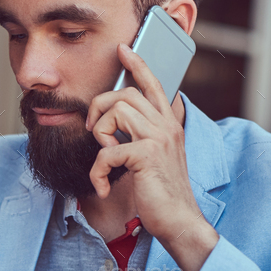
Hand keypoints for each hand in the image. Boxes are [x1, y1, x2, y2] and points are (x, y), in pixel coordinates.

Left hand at [86, 43, 217, 270]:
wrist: (178, 221)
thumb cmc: (162, 194)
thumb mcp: (153, 159)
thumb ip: (140, 139)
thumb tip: (114, 129)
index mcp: (168, 124)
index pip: (153, 84)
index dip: (137, 64)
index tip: (123, 49)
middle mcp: (166, 126)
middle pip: (125, 93)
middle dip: (100, 108)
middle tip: (92, 132)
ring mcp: (158, 139)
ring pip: (116, 112)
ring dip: (99, 136)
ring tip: (105, 160)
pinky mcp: (146, 156)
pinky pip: (106, 151)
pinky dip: (97, 171)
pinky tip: (103, 187)